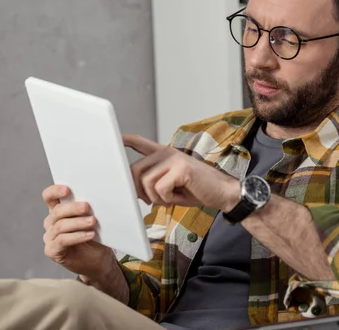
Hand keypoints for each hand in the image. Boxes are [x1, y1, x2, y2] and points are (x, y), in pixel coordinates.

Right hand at [42, 185, 114, 281]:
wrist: (98, 260)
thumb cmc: (94, 236)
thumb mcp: (92, 218)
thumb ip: (88, 208)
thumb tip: (96, 196)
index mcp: (58, 211)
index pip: (49, 197)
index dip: (55, 191)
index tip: (67, 189)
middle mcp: (51, 223)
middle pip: (56, 211)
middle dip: (72, 208)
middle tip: (87, 207)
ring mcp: (50, 237)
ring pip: (60, 226)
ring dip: (78, 223)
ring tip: (92, 221)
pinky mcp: (52, 251)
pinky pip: (62, 241)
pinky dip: (77, 236)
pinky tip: (89, 234)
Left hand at [123, 134, 240, 211]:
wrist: (222, 192)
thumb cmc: (196, 190)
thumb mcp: (171, 185)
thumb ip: (153, 182)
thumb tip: (133, 189)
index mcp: (164, 154)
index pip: (140, 143)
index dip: (126, 141)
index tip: (116, 139)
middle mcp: (166, 152)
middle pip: (135, 171)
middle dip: (140, 191)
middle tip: (156, 199)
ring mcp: (174, 158)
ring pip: (146, 182)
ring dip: (156, 197)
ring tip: (171, 198)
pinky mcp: (181, 168)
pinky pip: (160, 188)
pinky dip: (166, 199)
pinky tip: (177, 198)